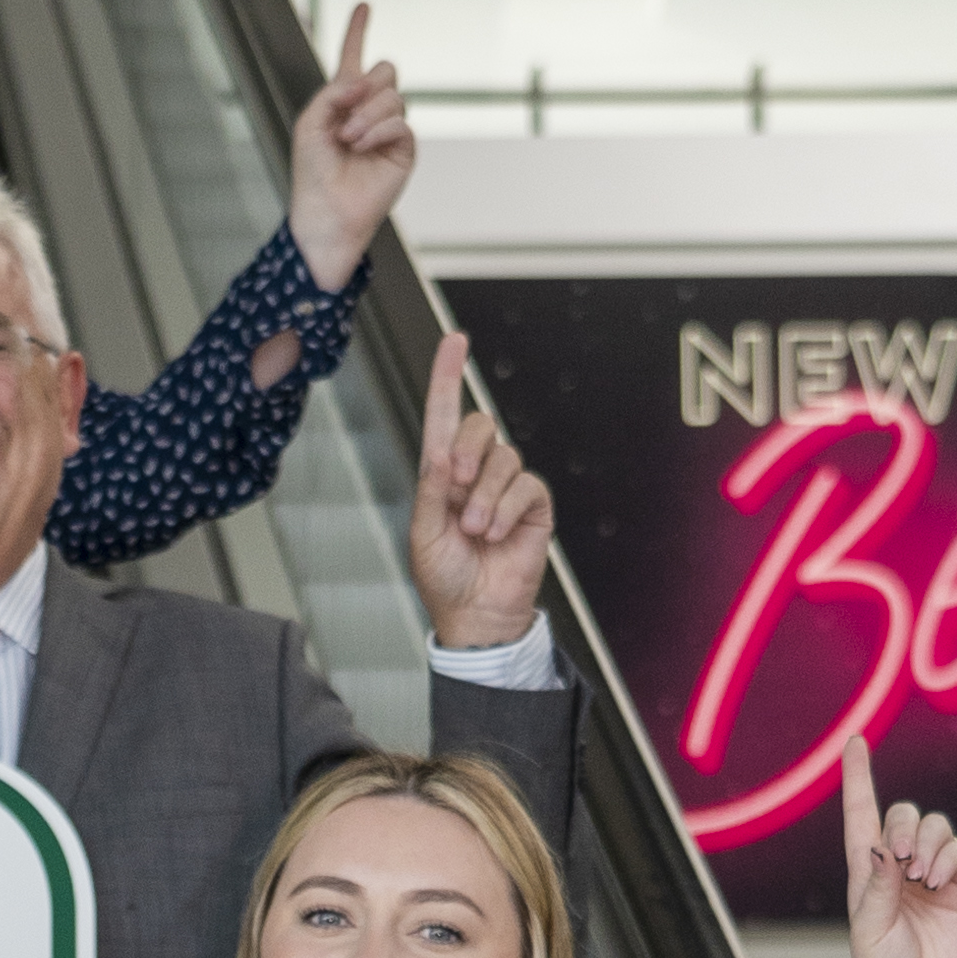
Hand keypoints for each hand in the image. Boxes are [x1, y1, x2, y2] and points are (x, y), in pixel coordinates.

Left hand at [287, 1, 412, 294]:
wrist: (326, 212)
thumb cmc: (313, 173)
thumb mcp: (310, 122)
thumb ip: (332, 91)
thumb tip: (364, 81)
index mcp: (344, 101)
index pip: (353, 58)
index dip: (357, 32)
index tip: (363, 5)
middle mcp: (370, 111)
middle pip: (386, 70)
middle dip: (368, 83)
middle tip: (347, 109)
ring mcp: (389, 130)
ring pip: (393, 95)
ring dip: (367, 114)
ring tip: (349, 139)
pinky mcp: (403, 150)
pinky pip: (400, 121)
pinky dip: (378, 130)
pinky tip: (362, 145)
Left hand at [407, 330, 551, 654]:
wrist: (476, 616)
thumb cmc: (445, 578)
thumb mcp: (423, 533)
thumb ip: (431, 489)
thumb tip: (442, 452)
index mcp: (442, 475)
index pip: (444, 416)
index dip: (448, 376)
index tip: (455, 341)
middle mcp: (475, 473)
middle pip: (478, 425)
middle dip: (467, 449)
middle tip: (455, 486)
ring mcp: (506, 487)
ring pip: (503, 457)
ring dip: (485, 495)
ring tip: (475, 531)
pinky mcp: (533, 505)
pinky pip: (526, 484)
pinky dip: (507, 508)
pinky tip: (496, 533)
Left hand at [839, 734, 956, 957]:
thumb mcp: (868, 929)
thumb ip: (876, 887)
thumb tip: (884, 847)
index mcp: (866, 873)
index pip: (860, 815)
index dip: (857, 778)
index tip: (855, 741)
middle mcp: (897, 865)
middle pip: (901, 813)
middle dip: (901, 825)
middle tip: (900, 860)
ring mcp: (930, 871)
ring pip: (933, 825)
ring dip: (926, 842)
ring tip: (921, 879)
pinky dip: (948, 858)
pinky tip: (937, 883)